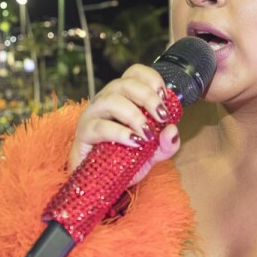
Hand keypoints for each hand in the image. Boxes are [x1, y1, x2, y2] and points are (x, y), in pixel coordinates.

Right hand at [69, 64, 180, 185]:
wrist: (101, 183)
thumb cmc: (124, 160)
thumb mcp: (153, 153)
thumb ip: (166, 144)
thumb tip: (172, 130)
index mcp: (123, 97)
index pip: (134, 73)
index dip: (151, 78)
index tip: (165, 95)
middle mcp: (106, 100)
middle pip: (125, 84)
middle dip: (148, 98)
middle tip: (162, 116)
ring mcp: (92, 114)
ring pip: (112, 101)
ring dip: (134, 115)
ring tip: (148, 134)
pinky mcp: (84, 133)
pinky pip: (101, 127)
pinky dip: (120, 133)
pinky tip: (135, 142)